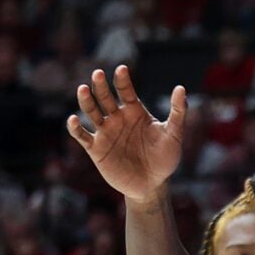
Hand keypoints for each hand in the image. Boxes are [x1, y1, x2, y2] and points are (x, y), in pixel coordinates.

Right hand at [68, 66, 188, 202]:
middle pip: (105, 97)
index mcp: (134, 112)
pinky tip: (74, 119)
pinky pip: (82, 136)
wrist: (153, 185)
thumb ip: (177, 112)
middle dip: (101, 85)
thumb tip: (180, 88)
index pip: (126, 91)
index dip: (123, 80)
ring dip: (86, 101)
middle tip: (98, 73)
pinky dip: (76, 128)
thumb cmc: (164, 158)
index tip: (122, 68)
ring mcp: (105, 132)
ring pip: (91, 112)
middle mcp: (117, 118)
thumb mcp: (174, 135)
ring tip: (83, 89)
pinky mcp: (96, 149)